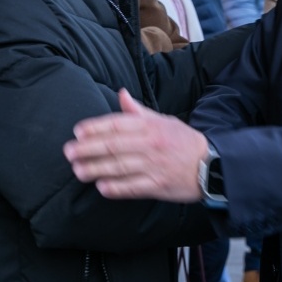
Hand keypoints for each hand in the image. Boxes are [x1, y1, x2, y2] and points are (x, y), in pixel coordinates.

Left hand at [63, 89, 208, 201]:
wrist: (212, 165)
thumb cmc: (183, 141)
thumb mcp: (163, 120)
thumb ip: (138, 111)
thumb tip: (121, 94)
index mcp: (150, 126)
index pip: (117, 124)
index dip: (95, 128)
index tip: (78, 132)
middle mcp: (150, 144)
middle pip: (113, 146)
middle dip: (87, 149)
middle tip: (69, 152)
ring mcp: (154, 166)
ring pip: (119, 167)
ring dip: (95, 169)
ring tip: (78, 171)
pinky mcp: (158, 185)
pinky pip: (132, 187)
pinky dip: (116, 188)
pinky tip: (101, 187)